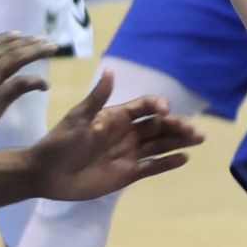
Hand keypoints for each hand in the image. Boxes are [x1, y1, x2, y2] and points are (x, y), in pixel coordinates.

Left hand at [30, 71, 201, 200]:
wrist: (47, 173)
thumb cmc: (62, 141)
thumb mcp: (78, 118)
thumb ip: (97, 98)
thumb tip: (111, 71)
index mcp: (116, 116)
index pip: (143, 106)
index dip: (156, 105)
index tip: (164, 110)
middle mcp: (126, 133)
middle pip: (157, 126)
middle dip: (175, 125)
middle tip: (194, 128)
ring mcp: (128, 153)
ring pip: (159, 145)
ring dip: (178, 141)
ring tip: (198, 139)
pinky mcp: (126, 174)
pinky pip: (151, 167)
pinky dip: (167, 163)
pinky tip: (184, 158)